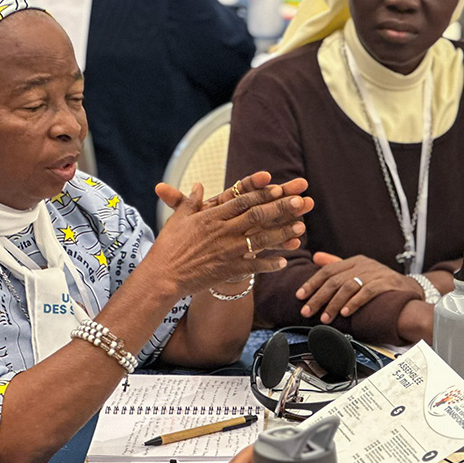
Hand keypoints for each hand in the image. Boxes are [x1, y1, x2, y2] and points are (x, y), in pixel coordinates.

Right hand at [149, 177, 313, 295]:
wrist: (162, 277)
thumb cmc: (168, 246)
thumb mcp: (179, 219)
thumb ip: (190, 201)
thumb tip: (198, 186)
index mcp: (212, 217)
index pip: (242, 201)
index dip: (262, 193)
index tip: (279, 187)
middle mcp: (222, 232)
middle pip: (257, 216)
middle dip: (280, 208)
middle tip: (301, 202)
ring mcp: (227, 251)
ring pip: (260, 240)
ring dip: (282, 234)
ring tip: (301, 227)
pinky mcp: (228, 270)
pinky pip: (253, 266)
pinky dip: (269, 264)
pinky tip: (285, 262)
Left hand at [297, 253, 423, 323]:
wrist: (409, 287)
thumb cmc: (380, 281)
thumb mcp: (359, 270)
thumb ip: (337, 264)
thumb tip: (316, 257)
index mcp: (355, 261)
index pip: (328, 270)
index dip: (312, 283)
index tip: (300, 296)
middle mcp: (364, 264)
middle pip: (335, 280)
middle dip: (318, 297)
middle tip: (307, 311)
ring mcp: (375, 273)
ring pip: (348, 287)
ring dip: (334, 304)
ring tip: (325, 317)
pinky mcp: (386, 283)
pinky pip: (367, 292)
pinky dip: (354, 303)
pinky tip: (345, 312)